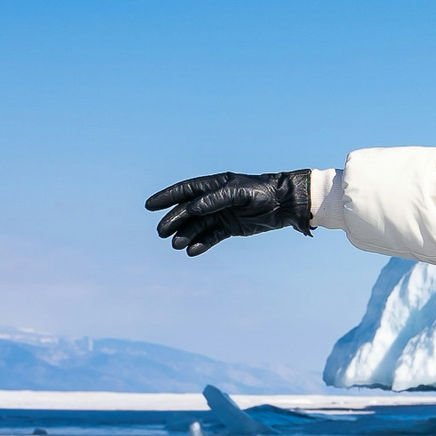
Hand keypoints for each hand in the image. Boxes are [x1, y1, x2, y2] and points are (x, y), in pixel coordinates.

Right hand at [146, 171, 311, 255]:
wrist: (286, 205)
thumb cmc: (263, 192)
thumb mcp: (239, 193)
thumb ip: (214, 199)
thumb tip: (191, 208)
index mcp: (216, 184)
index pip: (186, 190)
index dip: (167, 197)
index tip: (149, 205)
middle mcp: (216, 199)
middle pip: (188, 210)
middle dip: (173, 220)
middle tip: (160, 232)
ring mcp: (223, 213)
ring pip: (198, 225)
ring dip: (186, 234)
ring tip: (175, 245)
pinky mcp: (231, 227)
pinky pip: (212, 236)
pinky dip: (202, 243)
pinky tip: (192, 251)